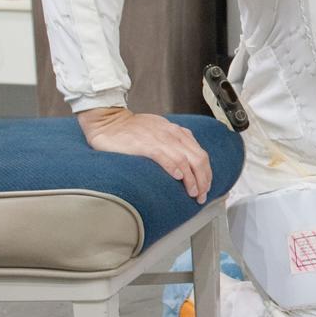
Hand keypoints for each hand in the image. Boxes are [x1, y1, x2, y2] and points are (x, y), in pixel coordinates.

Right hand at [77, 107, 211, 202]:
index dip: (207, 173)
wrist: (108, 121)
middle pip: (198, 159)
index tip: (206, 187)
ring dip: (191, 180)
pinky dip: (174, 168)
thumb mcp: (160, 132)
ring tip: (192, 193)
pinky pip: (164, 156)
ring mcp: (159, 139)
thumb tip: (186, 163)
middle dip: (203, 180)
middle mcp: (172, 134)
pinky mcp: (144, 145)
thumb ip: (174, 143)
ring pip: (185, 160)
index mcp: (177, 133)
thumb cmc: (132, 129)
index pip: (201, 154)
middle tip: (201, 195)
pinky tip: (178, 178)